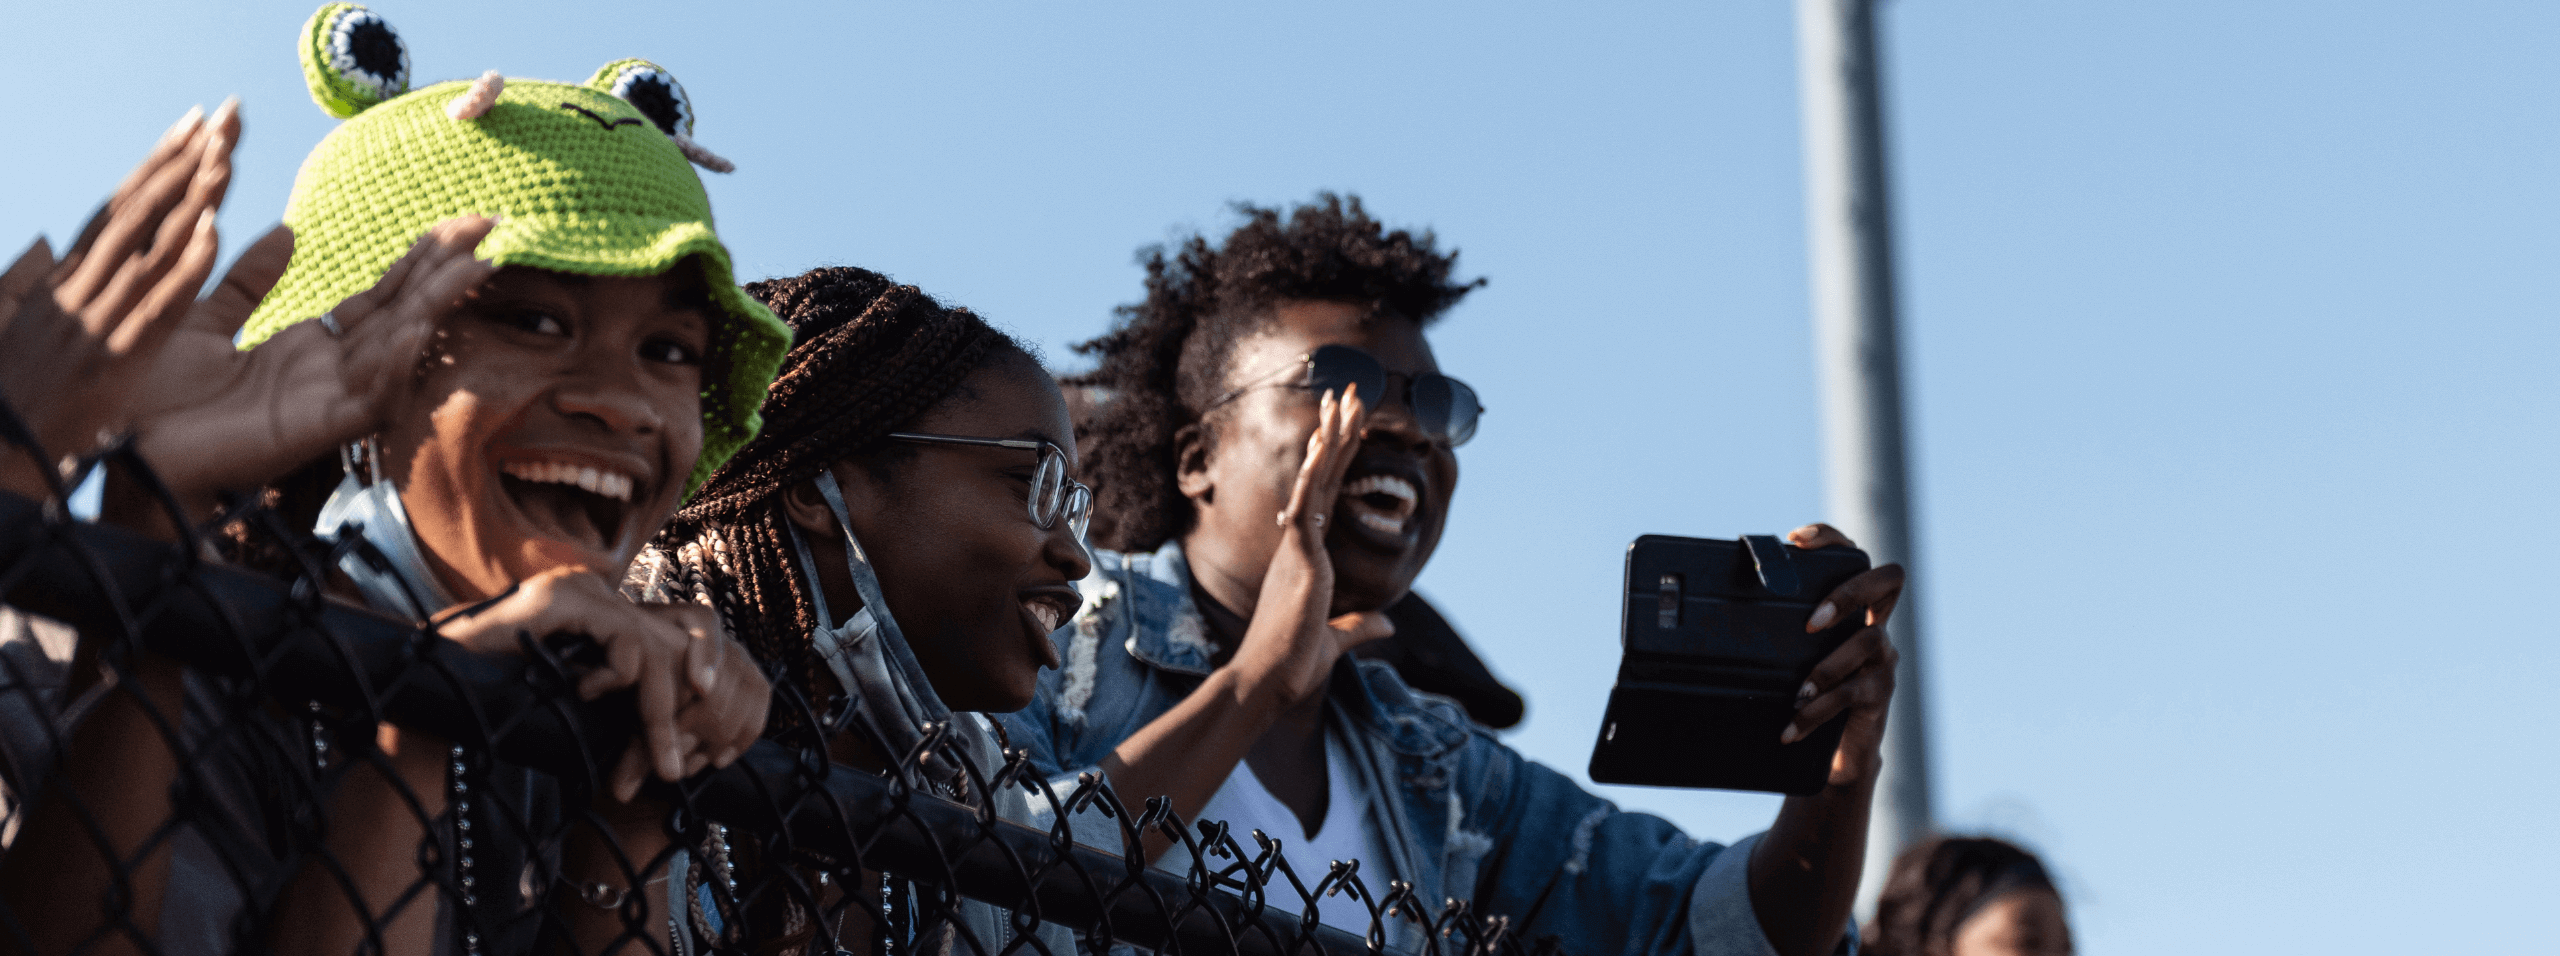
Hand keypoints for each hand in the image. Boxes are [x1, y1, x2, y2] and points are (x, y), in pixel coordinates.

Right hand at [0, 103, 235, 495]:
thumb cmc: (12, 401)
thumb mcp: (24, 331)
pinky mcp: (116, 357)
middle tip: (224, 116)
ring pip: (150, 245)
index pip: (119, 210)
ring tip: (226, 152)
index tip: (192, 124)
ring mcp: (97, 319)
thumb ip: (35, 287)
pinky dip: (186, 265)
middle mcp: (79, 288)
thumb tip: (46, 245)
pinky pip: (157, 304)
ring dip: (191, 196)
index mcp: (64, 282)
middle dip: (182, 159)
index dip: (157, 165)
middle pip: (139, 210)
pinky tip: (214, 230)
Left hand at [127, 215, 497, 510]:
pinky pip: (368, 400)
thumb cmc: (151, 396)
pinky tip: (412, 332)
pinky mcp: (313, 431)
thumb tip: (287, 231)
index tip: (460, 224)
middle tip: (493, 228)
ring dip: (436, 308)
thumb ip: (247, 281)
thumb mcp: (202, 320)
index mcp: (305, 347)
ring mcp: (326, 401)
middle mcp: (327, 372)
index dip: (420, 260)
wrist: (118, 448)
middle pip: (403, 313)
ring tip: (476, 267)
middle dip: (448, 272)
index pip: (380, 297)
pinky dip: (392, 366)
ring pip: (399, 350)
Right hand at [433, 569, 770, 801]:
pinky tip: (584, 694)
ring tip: (654, 759)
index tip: (691, 748)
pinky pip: (627, 640)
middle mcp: (600, 594)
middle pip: (682, 641)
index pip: (685, 636)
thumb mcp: (580, 702)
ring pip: (660, 647)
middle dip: (683, 712)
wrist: (427, 687)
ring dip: (659, 713)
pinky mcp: (564, 599)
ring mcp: (582, 590)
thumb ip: (625, 698)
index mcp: (607, 613)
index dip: (699, 688)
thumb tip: (685, 730)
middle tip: (675, 770)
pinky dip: (619, 679)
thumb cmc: (500, 701)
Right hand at [1225, 386, 1394, 708]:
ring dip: (1331, 437)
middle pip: (1323, 476)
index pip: (1325, 497)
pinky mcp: (1299, 557)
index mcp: (1306, 557)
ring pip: (1317, 480)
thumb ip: (1361, 625)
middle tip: (1347, 392)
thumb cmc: (1292, 665)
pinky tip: (1322, 444)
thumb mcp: (1337, 641)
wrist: (1269, 682)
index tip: (1341, 427)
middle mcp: (1299, 544)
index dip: (1335, 460)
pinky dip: (1313, 474)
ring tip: (1344, 398)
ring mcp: (1298, 547)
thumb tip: (1389, 622)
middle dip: (1336, 433)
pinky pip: (1306, 506)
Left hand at [1779, 523, 1904, 785]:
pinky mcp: (1879, 694)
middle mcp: (1875, 624)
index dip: (1832, 540)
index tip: (1796, 541)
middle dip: (1849, 592)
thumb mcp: (1790, 659)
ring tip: (1800, 690)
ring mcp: (1883, 657)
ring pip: (1867, 641)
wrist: (1836, 753)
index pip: (1854, 555)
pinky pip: (1853, 693)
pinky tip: (1792, 726)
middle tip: (1812, 620)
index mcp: (1852, 608)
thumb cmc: (1806, 696)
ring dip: (1829, 665)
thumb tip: (1709, 615)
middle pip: (1888, 580)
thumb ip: (1774, 633)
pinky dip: (1818, 711)